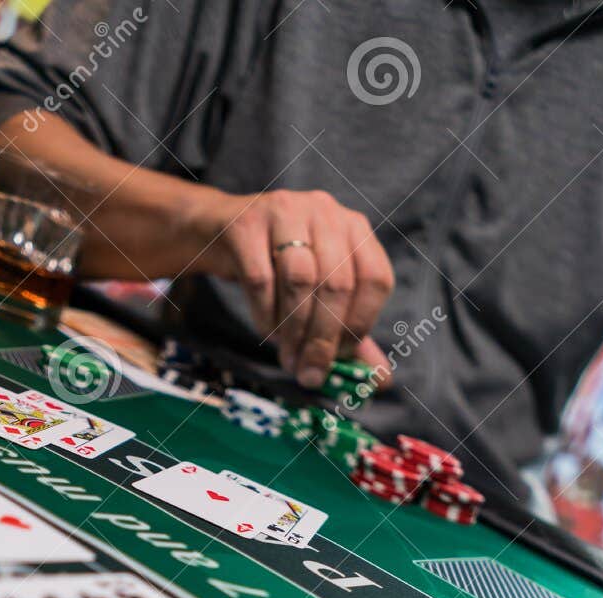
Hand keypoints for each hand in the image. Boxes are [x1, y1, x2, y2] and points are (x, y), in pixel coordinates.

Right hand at [194, 187, 394, 388]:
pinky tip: (266, 331)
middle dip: (323, 339)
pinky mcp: (246, 223)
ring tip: (287, 356)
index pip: (375, 279)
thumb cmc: (278, 268)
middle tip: (309, 372)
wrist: (219, 233)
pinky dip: (265, 315)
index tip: (341, 356)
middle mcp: (326, 212)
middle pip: (336, 285)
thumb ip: (350, 333)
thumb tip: (383, 381)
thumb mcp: (318, 294)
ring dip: (294, 331)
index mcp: (354, 227)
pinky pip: (261, 280)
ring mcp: (286, 211)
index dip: (360, 324)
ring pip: (299, 281)